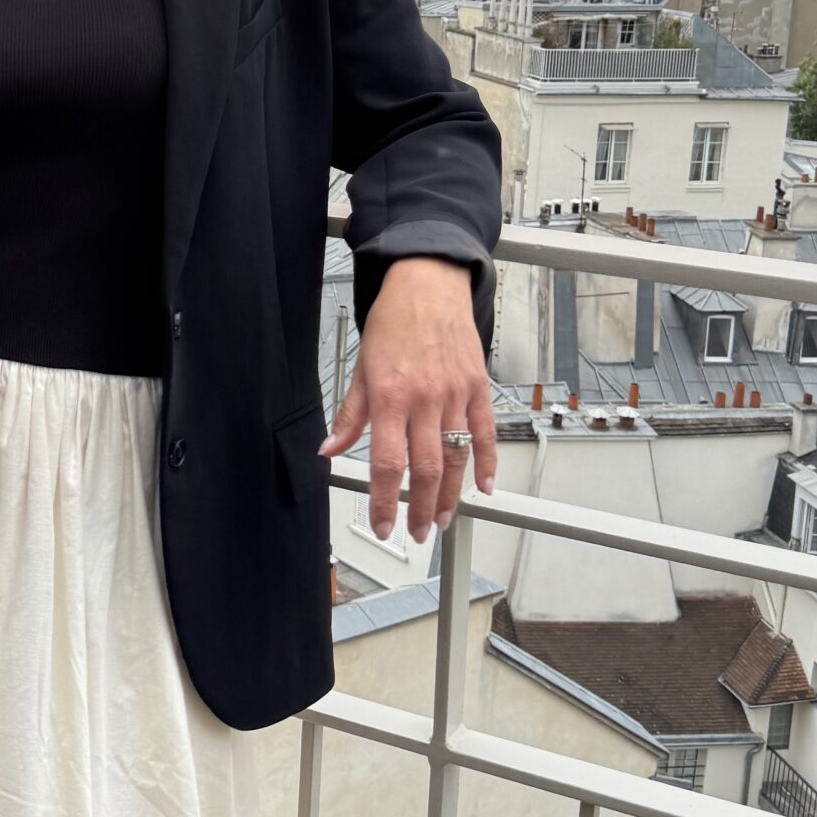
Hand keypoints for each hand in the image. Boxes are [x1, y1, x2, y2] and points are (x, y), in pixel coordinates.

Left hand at [319, 257, 496, 545]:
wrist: (428, 284)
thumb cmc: (393, 322)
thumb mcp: (360, 368)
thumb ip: (349, 415)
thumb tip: (329, 449)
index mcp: (389, 396)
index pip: (384, 461)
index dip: (383, 500)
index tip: (383, 524)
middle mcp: (424, 398)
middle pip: (425, 468)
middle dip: (420, 508)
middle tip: (416, 532)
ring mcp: (455, 394)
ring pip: (456, 458)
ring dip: (450, 495)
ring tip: (441, 518)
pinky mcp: (477, 387)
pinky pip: (486, 434)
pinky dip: (486, 464)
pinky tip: (483, 487)